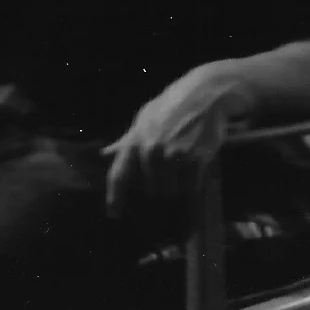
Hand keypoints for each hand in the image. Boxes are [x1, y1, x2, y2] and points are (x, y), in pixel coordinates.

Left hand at [102, 65, 249, 218]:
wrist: (203, 94)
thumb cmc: (171, 106)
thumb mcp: (145, 117)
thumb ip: (126, 140)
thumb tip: (105, 153)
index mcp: (136, 141)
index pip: (119, 175)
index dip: (114, 198)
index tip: (113, 215)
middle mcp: (151, 151)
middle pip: (151, 189)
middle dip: (160, 184)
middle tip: (171, 166)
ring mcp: (173, 156)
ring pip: (171, 190)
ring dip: (178, 183)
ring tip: (184, 160)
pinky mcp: (195, 160)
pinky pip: (191, 186)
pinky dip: (193, 181)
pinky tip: (196, 162)